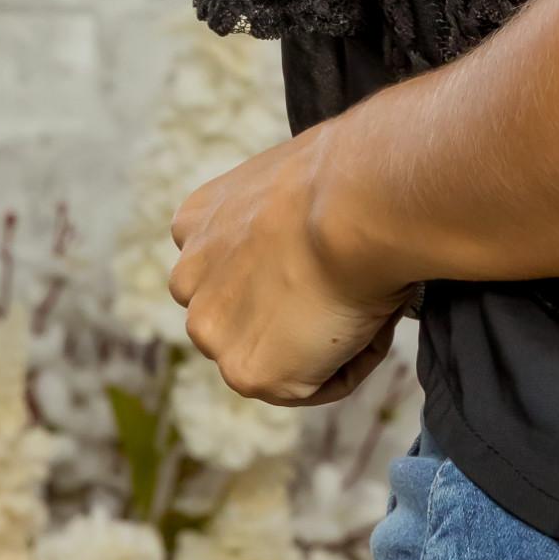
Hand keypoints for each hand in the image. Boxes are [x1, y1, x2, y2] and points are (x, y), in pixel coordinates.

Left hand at [168, 127, 420, 407]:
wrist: (356, 201)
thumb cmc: (352, 176)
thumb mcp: (295, 180)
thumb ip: (284, 214)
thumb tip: (323, 232)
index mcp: (196, 221)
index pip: (229, 265)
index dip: (285, 266)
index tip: (327, 256)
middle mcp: (188, 279)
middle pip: (244, 316)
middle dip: (290, 311)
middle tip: (349, 287)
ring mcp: (212, 331)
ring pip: (278, 354)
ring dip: (320, 341)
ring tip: (363, 301)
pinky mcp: (247, 373)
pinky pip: (315, 383)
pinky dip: (351, 362)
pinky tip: (369, 320)